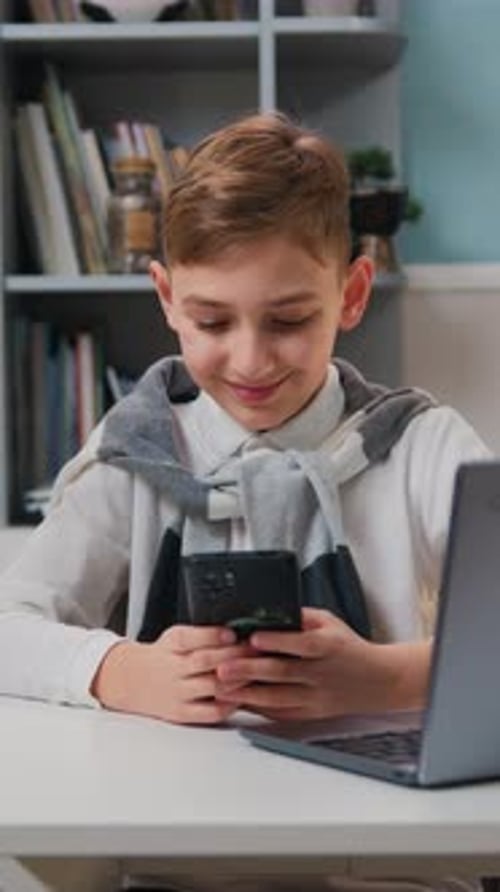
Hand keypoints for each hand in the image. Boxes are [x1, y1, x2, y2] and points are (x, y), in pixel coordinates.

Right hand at [91, 625, 253, 724]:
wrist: (130, 682)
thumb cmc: (162, 656)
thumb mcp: (174, 637)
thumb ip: (201, 634)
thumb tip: (237, 630)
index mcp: (171, 644)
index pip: (190, 637)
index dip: (213, 635)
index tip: (232, 633)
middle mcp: (173, 668)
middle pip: (206, 661)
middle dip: (236, 655)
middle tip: (258, 650)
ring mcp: (178, 693)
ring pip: (214, 687)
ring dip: (239, 679)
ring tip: (258, 671)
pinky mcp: (182, 713)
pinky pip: (212, 711)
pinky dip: (231, 703)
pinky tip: (243, 694)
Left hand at [215, 607, 431, 720]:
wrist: (377, 681)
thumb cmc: (348, 647)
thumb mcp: (329, 622)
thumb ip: (300, 617)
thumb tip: (269, 612)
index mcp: (328, 647)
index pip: (300, 644)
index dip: (276, 641)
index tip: (252, 638)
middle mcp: (322, 674)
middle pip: (283, 673)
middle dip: (250, 670)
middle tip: (223, 668)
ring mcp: (316, 697)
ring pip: (278, 698)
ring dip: (248, 693)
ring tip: (223, 688)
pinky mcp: (311, 713)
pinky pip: (281, 713)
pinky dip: (259, 708)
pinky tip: (239, 701)